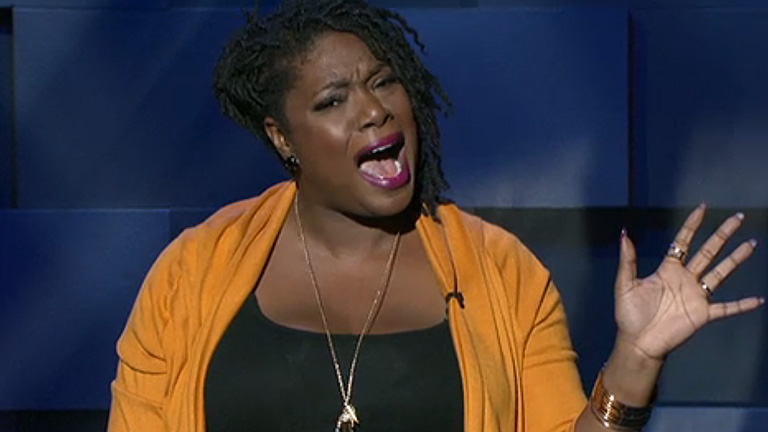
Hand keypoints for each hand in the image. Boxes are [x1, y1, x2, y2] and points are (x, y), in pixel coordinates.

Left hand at [613, 203, 763, 360]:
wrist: (637, 342)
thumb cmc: (629, 314)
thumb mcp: (625, 284)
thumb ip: (628, 260)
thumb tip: (624, 234)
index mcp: (667, 269)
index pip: (683, 241)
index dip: (692, 225)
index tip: (703, 208)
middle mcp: (685, 279)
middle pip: (708, 252)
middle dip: (722, 235)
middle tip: (737, 218)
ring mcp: (696, 296)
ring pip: (721, 273)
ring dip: (735, 259)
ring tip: (751, 244)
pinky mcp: (702, 314)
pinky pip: (726, 308)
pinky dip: (742, 305)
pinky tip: (758, 299)